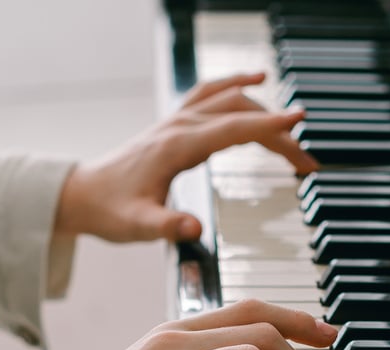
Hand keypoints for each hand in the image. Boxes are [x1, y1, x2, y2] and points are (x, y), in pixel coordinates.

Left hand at [54, 72, 318, 243]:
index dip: (268, 126)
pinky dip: (237, 84)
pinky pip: (212, 93)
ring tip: (295, 134)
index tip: (299, 122)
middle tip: (307, 163)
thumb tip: (195, 229)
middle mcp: (179, 126)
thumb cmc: (110, 210)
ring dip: (264, 113)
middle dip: (278, 134)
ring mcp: (177, 120)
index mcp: (176, 147)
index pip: (232, 128)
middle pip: (240, 115)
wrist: (82, 195)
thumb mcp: (138, 226)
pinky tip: (257, 81)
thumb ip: (167, 226)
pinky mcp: (175, 122)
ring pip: (231, 101)